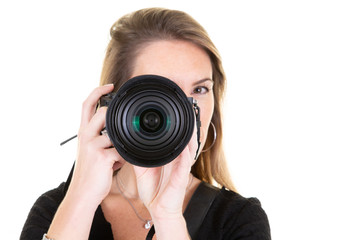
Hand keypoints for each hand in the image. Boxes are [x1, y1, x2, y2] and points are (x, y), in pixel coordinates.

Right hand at [68, 84, 124, 204]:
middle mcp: (85, 135)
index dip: (98, 92)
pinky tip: (116, 166)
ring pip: (117, 134)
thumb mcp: (90, 150)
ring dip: (121, 146)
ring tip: (115, 158)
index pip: (87, 105)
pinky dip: (124, 158)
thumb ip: (102, 137)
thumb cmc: (90, 171)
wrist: (82, 193)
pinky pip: (123, 151)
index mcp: (82, 132)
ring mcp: (93, 146)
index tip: (110, 85)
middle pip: (103, 113)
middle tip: (118, 133)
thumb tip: (119, 129)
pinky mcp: (103, 157)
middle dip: (115, 121)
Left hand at [133, 125, 198, 219]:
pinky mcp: (182, 177)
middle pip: (185, 140)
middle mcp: (177, 161)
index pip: (175, 140)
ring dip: (190, 135)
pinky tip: (186, 143)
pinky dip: (186, 152)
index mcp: (170, 158)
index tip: (172, 116)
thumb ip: (139, 157)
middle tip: (185, 112)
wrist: (158, 210)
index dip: (176, 128)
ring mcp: (181, 168)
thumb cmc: (153, 191)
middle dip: (187, 127)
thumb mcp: (143, 170)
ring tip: (189, 121)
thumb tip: (130, 144)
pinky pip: (186, 162)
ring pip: (189, 148)